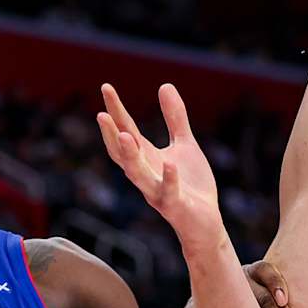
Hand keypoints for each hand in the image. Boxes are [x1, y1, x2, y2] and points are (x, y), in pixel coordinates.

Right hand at [98, 83, 224, 253]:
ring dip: (130, 156)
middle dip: (112, 134)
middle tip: (101, 113)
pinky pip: (169, 192)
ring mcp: (158, 191)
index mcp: (147, 158)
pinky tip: (169, 163)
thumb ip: (175, 118)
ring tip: (124, 135)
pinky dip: (168, 179)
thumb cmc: (191, 184)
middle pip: (123, 153)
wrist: (205, 223)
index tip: (106, 87)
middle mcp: (146, 174)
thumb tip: (164, 84)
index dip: (116, 110)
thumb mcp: (184, 144)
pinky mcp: (175, 206)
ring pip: (138, 174)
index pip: (126, 130)